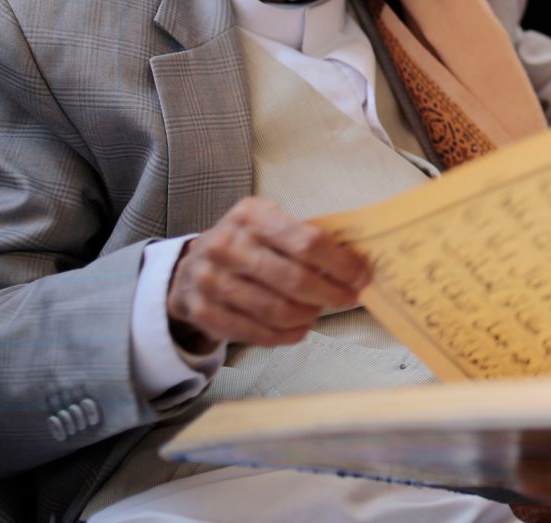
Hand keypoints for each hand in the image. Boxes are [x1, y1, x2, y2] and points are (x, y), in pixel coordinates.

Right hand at [166, 196, 370, 348]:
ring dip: (309, 315)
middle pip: (295, 280)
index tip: (361, 275)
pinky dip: (287, 335)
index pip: (307, 242)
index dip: (341, 263)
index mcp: (251, 215)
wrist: (190, 268)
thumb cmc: (247, 244)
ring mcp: (211, 280)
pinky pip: (257, 333)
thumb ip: (306, 239)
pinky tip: (300, 328)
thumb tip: (357, 265)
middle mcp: (226, 245)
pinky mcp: (204, 313)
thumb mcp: (270, 225)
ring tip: (319, 311)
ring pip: (277, 310)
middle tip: (348, 299)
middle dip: (331, 294)